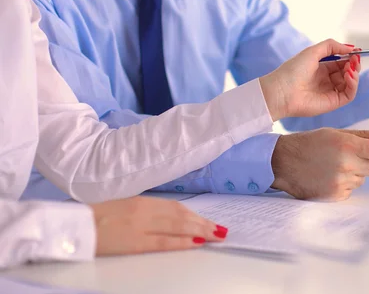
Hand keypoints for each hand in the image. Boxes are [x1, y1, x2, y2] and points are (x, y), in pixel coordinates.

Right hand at [91, 196, 227, 255]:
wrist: (73, 226)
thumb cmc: (96, 217)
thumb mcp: (124, 206)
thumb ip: (145, 210)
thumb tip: (169, 217)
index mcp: (142, 201)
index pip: (176, 207)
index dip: (195, 214)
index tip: (209, 221)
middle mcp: (145, 210)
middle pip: (181, 216)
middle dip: (203, 223)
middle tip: (220, 230)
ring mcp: (141, 225)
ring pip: (178, 226)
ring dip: (199, 230)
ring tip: (215, 235)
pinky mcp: (134, 241)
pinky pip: (164, 241)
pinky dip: (182, 241)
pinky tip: (196, 243)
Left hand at [259, 39, 360, 120]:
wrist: (282, 91)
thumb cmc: (293, 70)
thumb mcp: (312, 51)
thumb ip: (332, 46)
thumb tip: (351, 48)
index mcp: (320, 69)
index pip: (341, 62)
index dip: (350, 57)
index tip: (356, 51)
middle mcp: (326, 81)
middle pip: (347, 72)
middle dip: (354, 64)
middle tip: (355, 59)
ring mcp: (330, 92)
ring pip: (350, 83)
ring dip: (354, 73)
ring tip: (350, 67)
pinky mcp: (333, 103)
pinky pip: (349, 94)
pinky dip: (353, 84)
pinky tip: (349, 75)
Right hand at [271, 127, 368, 200]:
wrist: (283, 162)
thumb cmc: (310, 144)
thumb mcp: (335, 133)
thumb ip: (364, 135)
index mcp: (348, 144)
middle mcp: (346, 164)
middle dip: (367, 162)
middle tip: (349, 156)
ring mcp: (341, 182)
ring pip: (363, 179)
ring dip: (354, 173)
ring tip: (333, 166)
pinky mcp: (335, 195)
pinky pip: (351, 190)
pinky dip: (344, 184)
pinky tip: (328, 176)